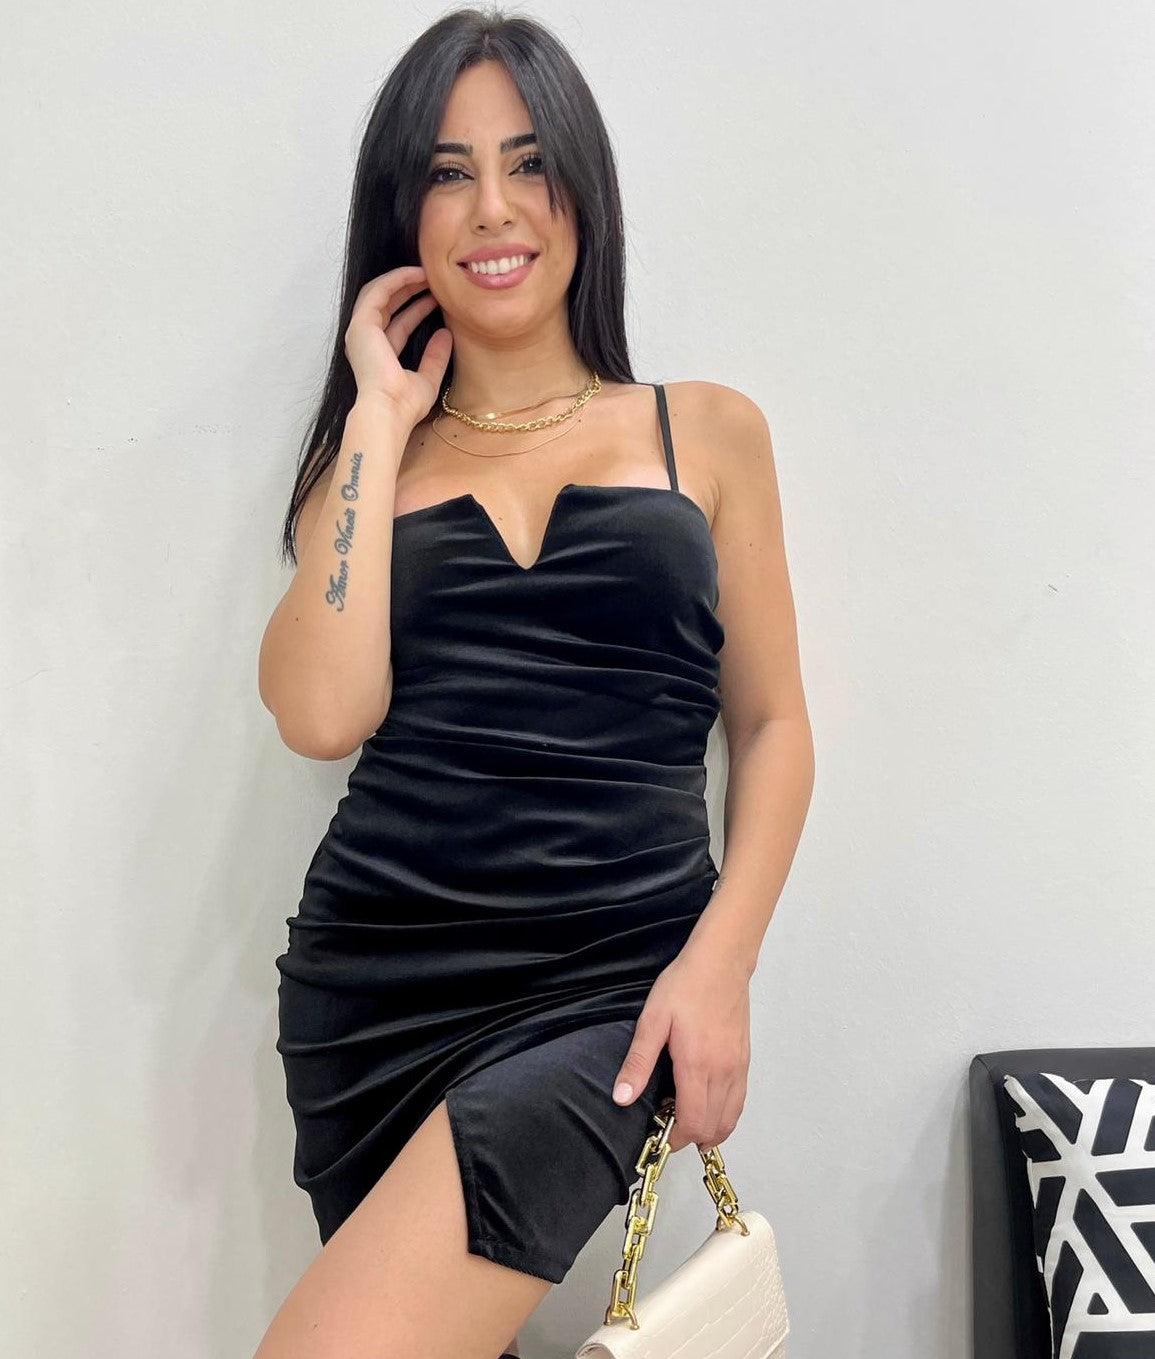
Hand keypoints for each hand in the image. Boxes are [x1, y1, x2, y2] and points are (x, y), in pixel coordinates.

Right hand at [344, 265, 452, 426]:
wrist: (389, 410)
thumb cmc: (405, 404)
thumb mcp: (427, 378)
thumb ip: (435, 357)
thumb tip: (446, 335)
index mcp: (379, 355)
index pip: (399, 324)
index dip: (417, 309)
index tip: (437, 299)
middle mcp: (367, 341)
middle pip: (388, 305)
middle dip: (410, 290)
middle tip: (433, 281)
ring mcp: (360, 331)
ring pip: (380, 293)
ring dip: (403, 281)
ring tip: (427, 273)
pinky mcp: (360, 324)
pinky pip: (378, 291)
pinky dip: (396, 280)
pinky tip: (417, 274)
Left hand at [611, 948, 750, 1153]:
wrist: (721, 962)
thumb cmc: (686, 985)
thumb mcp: (652, 1020)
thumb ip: (638, 1062)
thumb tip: (622, 1097)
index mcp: (698, 1065)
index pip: (693, 1121)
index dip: (678, 1139)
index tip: (662, 1138)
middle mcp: (723, 1071)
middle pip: (714, 1126)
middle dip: (693, 1137)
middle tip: (671, 1129)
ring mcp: (738, 1066)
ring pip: (731, 1117)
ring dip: (712, 1130)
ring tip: (690, 1126)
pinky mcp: (745, 1059)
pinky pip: (740, 1100)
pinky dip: (726, 1114)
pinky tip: (711, 1108)